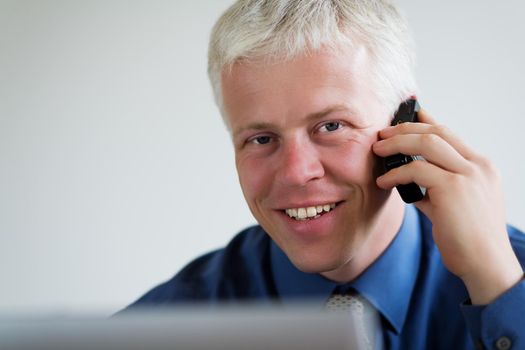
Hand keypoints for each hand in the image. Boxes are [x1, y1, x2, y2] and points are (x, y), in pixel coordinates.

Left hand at [372, 108, 522, 304]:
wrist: (486, 264)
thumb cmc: (470, 239)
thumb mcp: (456, 205)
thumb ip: (437, 188)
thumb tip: (411, 181)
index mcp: (481, 167)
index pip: (450, 134)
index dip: (425, 121)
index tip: (406, 116)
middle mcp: (478, 166)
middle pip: (436, 131)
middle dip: (404, 129)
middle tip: (383, 135)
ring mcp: (468, 175)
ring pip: (426, 143)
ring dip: (397, 143)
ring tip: (377, 150)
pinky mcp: (453, 188)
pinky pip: (415, 170)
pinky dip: (395, 173)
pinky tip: (383, 181)